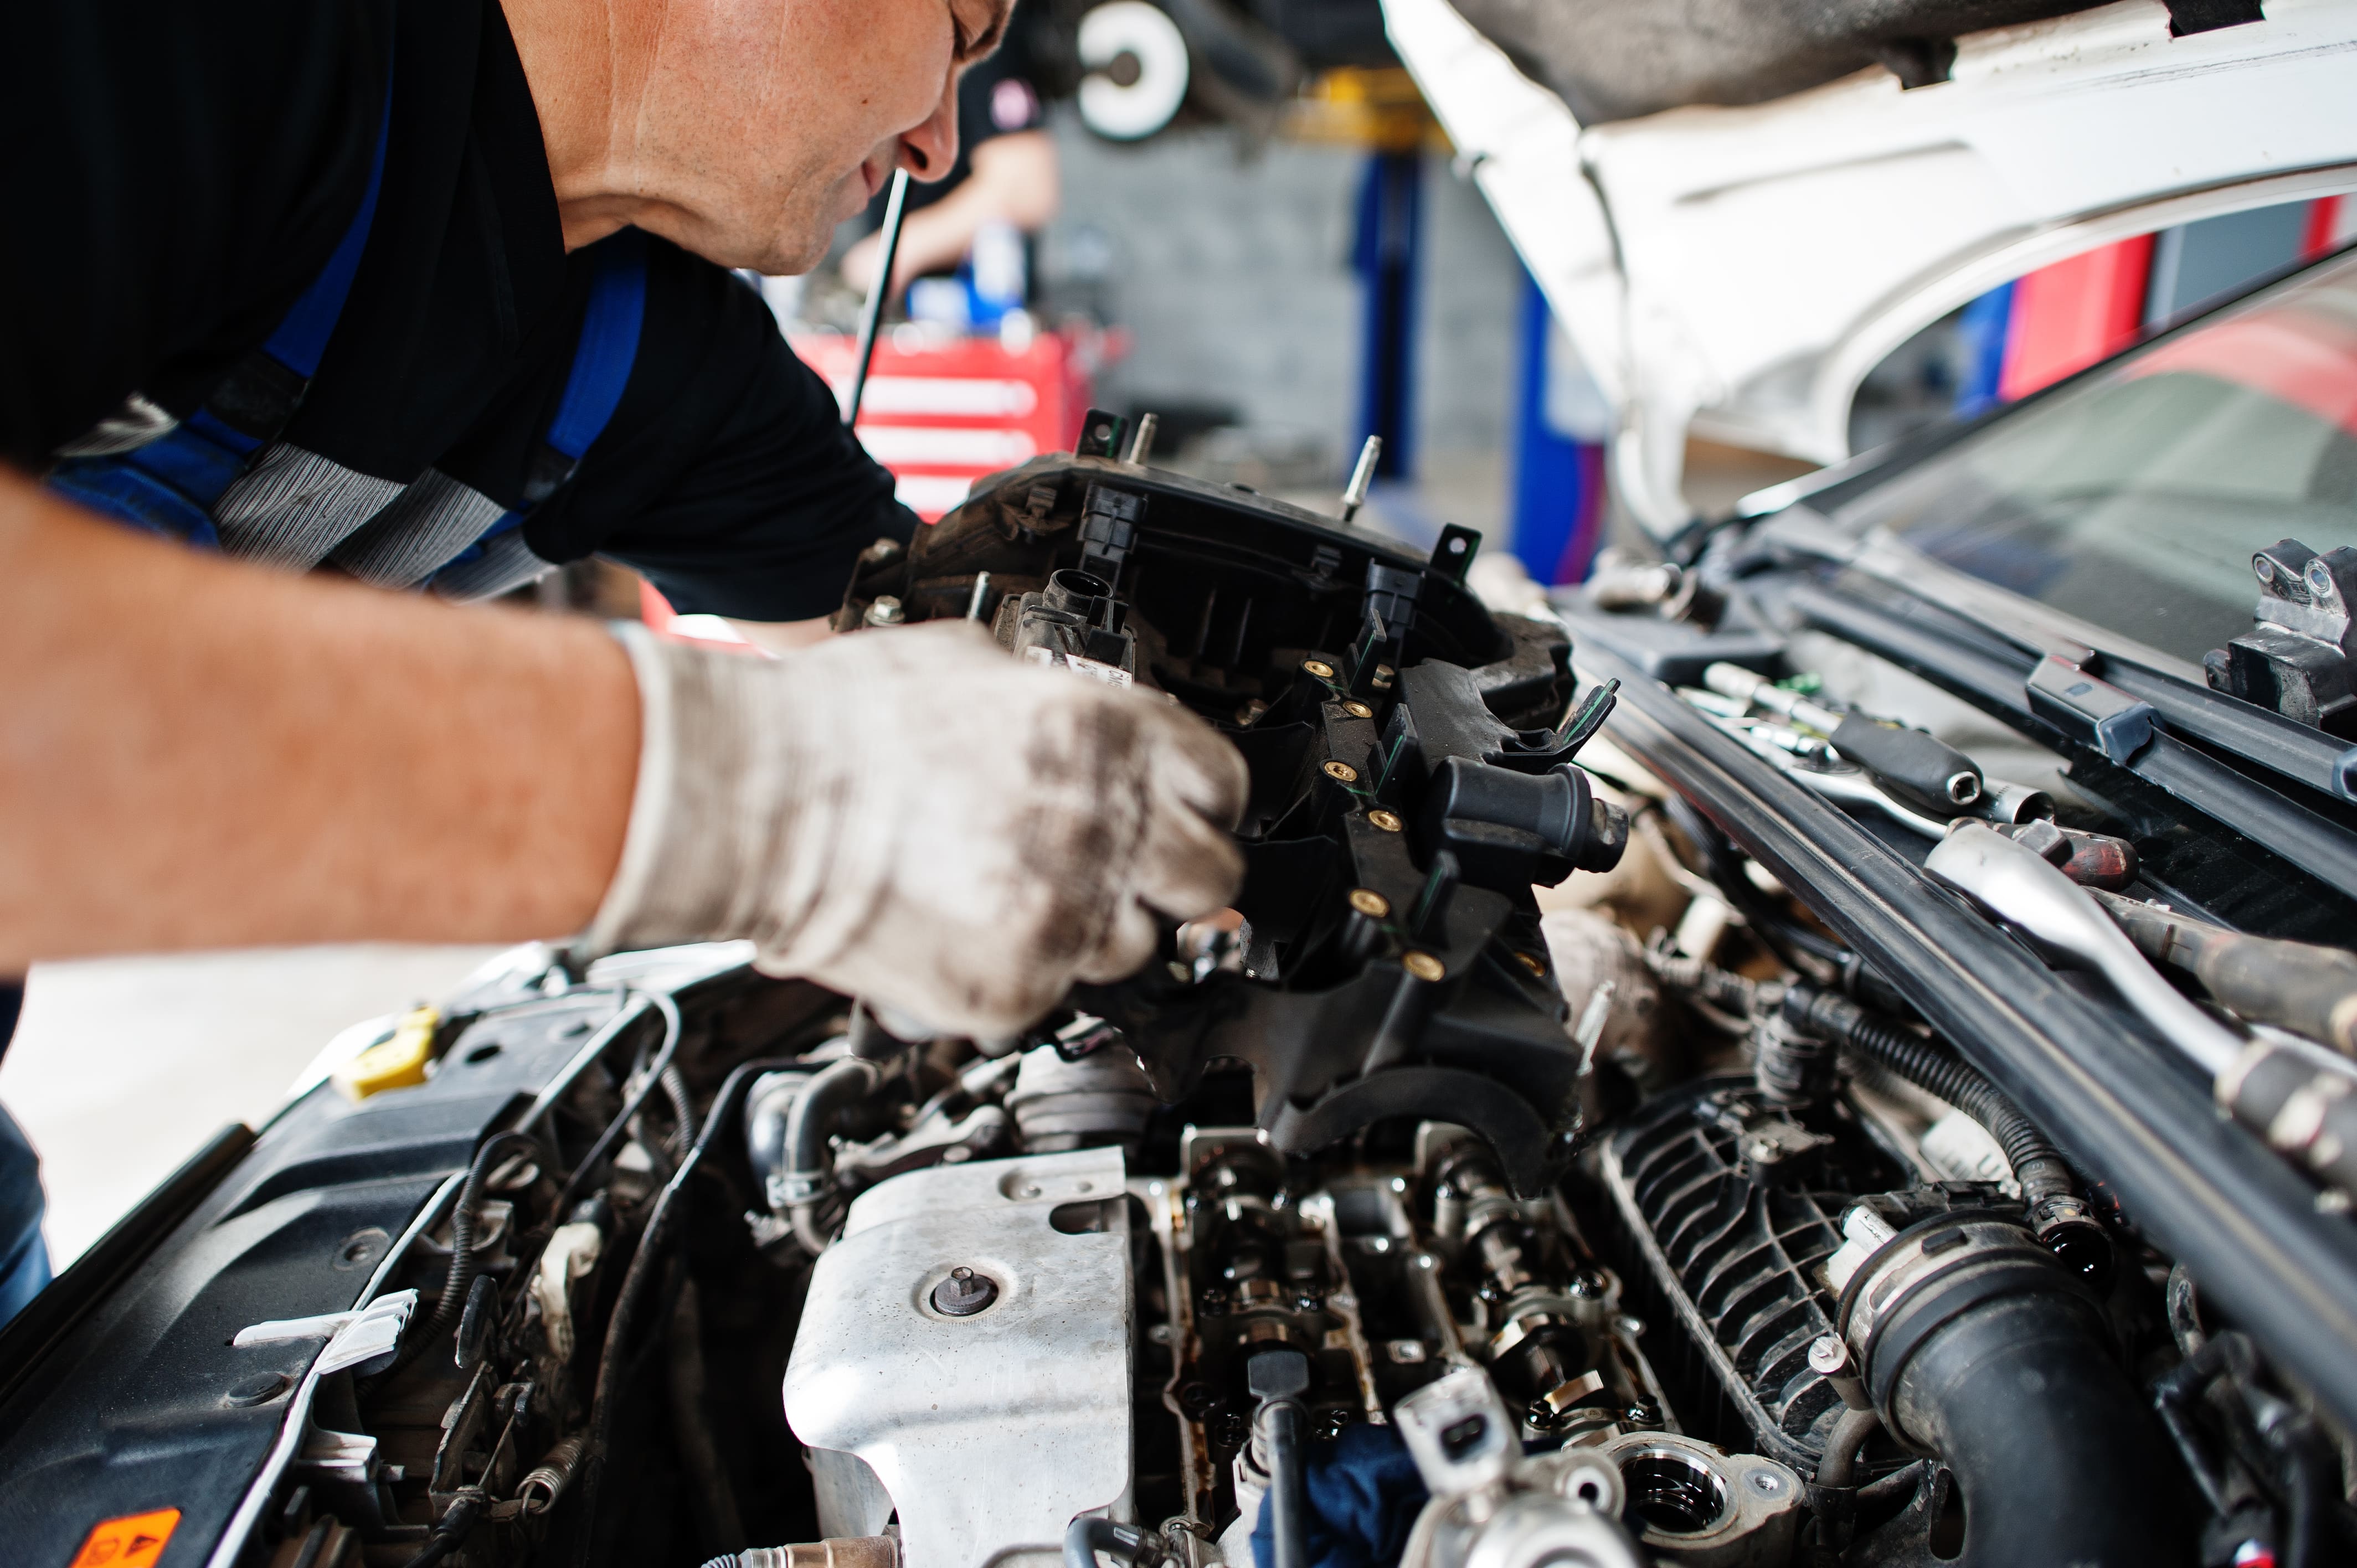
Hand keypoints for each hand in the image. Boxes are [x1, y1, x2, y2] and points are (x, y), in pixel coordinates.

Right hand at [586, 620, 1247, 1036]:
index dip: (1196, 799)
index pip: (1220, 784)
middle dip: (1165, 875)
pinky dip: (1016, 974)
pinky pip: (1051, 996)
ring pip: (1133, 948)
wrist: (751, 799)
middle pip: (1206, 877)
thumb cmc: (839, 723)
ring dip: (1089, 929)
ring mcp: (1065, 916)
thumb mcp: (971, 660)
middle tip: (1116, 870)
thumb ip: (1054, 697)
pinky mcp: (1016, 989)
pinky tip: (966, 931)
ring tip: (1013, 898)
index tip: (1175, 812)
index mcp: (1107, 735)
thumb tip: (1085, 718)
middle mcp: (1107, 825)